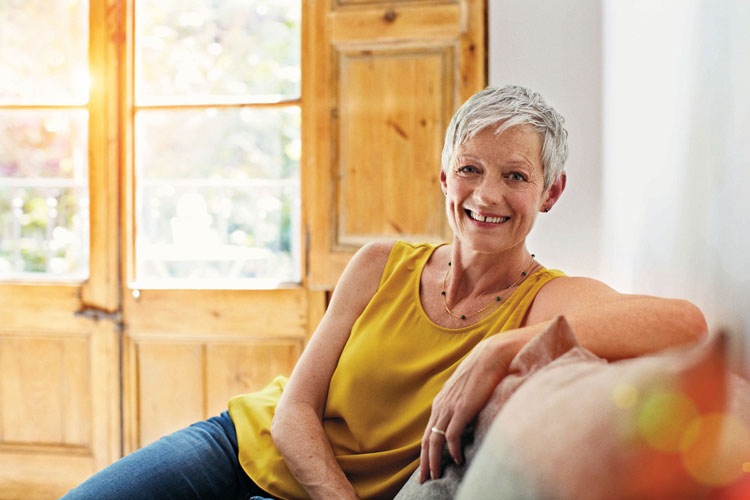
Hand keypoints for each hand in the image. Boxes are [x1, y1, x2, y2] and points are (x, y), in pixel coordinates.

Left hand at [418, 336, 513, 481]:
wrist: (491, 355)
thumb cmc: (483, 372)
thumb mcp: (467, 391)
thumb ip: (462, 404)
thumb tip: (466, 417)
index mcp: (441, 401)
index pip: (429, 431)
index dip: (426, 450)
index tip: (425, 465)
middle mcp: (441, 405)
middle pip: (428, 439)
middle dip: (425, 460)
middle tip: (424, 478)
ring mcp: (450, 407)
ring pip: (435, 440)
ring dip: (434, 460)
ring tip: (436, 475)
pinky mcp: (462, 409)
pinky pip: (452, 435)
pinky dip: (452, 450)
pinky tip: (457, 459)